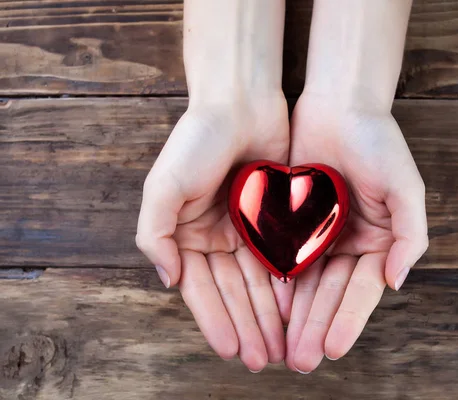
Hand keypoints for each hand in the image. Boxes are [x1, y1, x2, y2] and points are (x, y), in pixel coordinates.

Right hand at [136, 95, 288, 371]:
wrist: (240, 102)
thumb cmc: (197, 141)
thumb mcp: (163, 187)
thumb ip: (155, 236)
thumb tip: (169, 281)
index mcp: (186, 234)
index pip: (201, 288)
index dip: (216, 320)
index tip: (232, 350)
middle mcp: (215, 235)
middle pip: (234, 291)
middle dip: (248, 326)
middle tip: (264, 359)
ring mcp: (246, 227)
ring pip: (260, 280)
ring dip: (269, 314)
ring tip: (283, 345)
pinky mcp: (274, 217)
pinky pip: (281, 257)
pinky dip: (287, 285)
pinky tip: (296, 310)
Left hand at [276, 94, 428, 372]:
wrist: (339, 102)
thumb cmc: (377, 140)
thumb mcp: (405, 187)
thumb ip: (409, 236)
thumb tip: (396, 282)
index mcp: (378, 240)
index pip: (361, 289)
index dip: (348, 319)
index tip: (333, 349)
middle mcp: (348, 241)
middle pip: (330, 293)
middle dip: (317, 327)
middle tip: (302, 361)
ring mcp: (319, 232)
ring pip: (305, 282)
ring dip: (295, 316)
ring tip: (283, 348)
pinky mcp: (292, 219)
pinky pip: (283, 256)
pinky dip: (277, 283)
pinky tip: (268, 308)